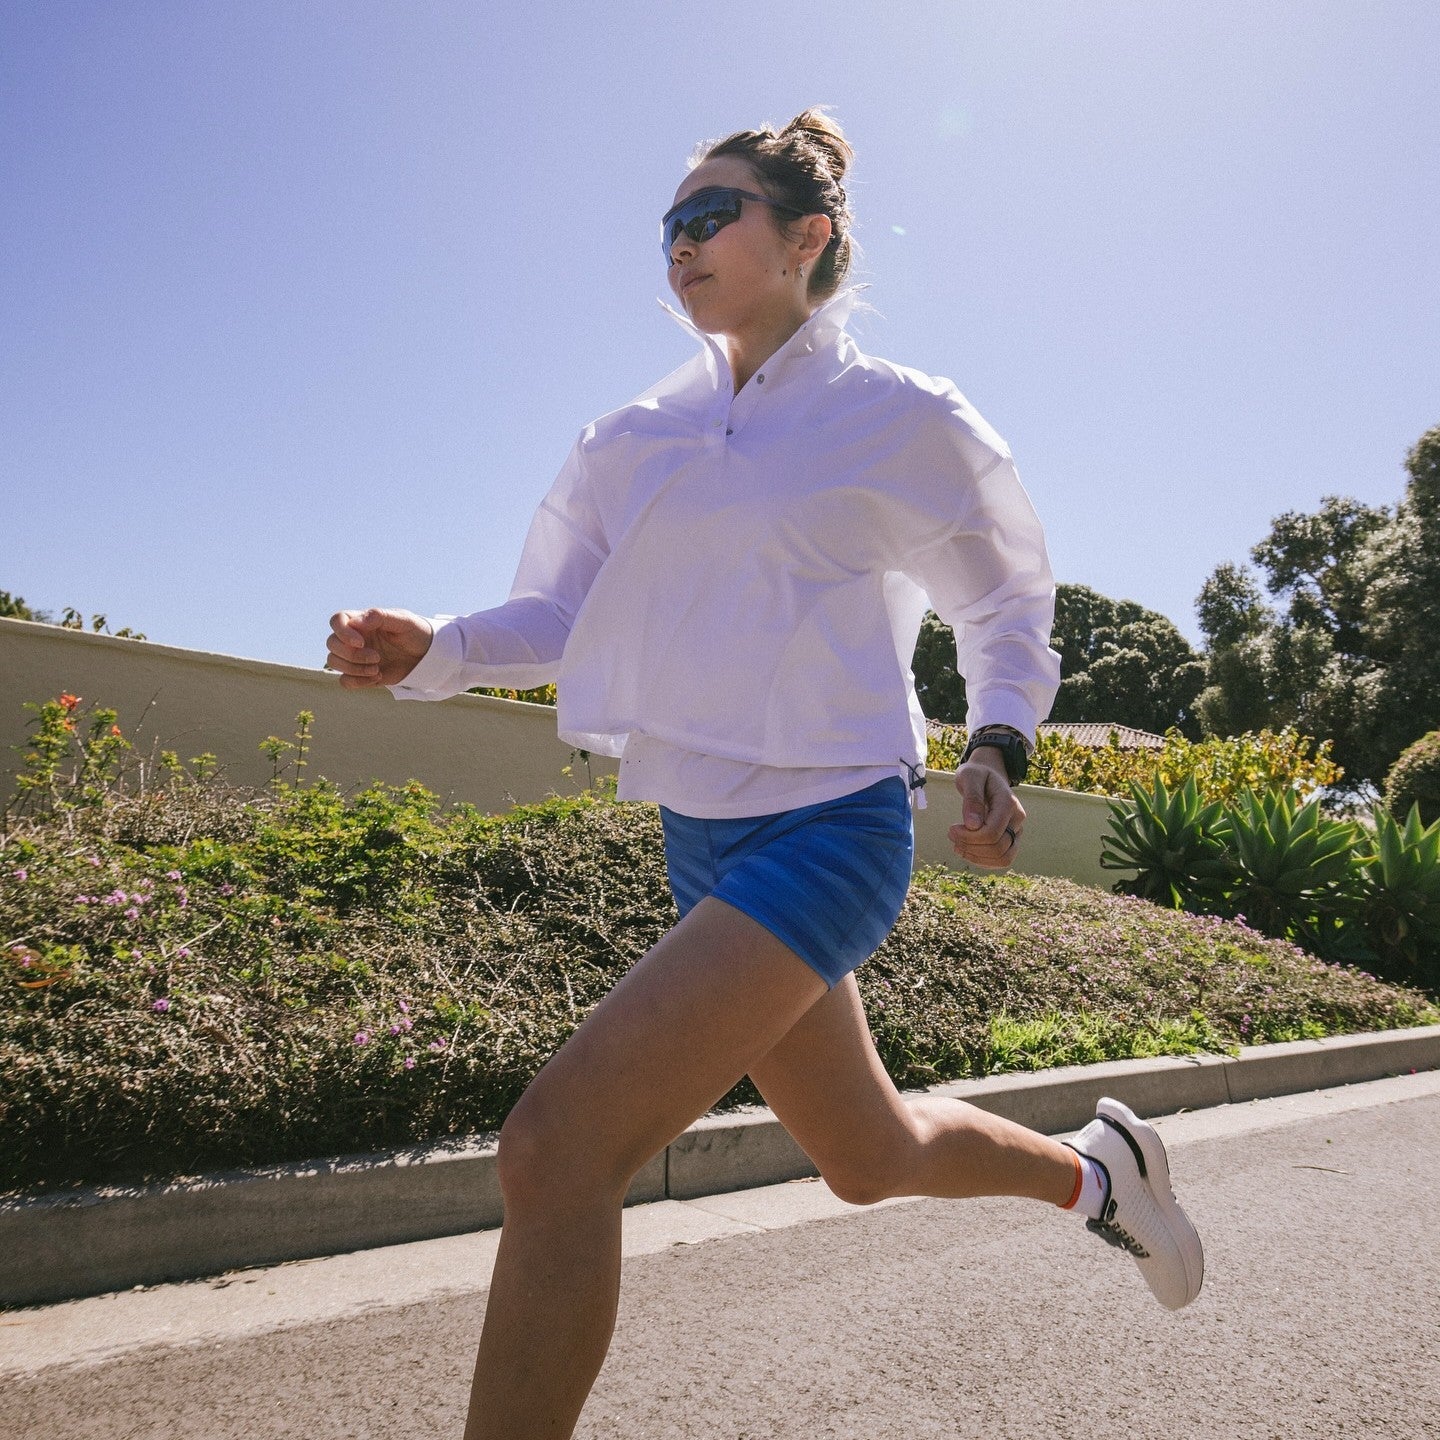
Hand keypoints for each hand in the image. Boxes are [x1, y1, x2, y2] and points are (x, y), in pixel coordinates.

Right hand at [325, 608, 433, 689]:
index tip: (361, 643)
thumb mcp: (404, 621)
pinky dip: (358, 682)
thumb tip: (358, 621)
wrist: (426, 655)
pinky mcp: (360, 674)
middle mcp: (353, 637)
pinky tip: (378, 677)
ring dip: (353, 669)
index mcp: (361, 621)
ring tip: (377, 669)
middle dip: (351, 654)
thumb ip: (381, 617)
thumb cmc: (415, 632)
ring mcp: (355, 656)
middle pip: (332, 644)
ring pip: (333, 661)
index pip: (337, 620)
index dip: (342, 632)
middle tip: (377, 657)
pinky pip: (344, 680)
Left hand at [948, 749, 1025, 869]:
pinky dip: (982, 860)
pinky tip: (966, 850)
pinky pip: (1002, 860)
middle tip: (952, 835)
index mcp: (1008, 803)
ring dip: (977, 857)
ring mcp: (1016, 831)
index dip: (969, 837)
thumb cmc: (976, 774)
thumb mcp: (969, 777)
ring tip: (958, 846)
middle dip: (971, 847)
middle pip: (998, 848)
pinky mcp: (1011, 839)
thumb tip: (972, 825)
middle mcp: (1017, 819)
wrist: (987, 774)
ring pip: (1003, 858)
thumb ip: (972, 799)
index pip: (992, 833)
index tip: (951, 829)